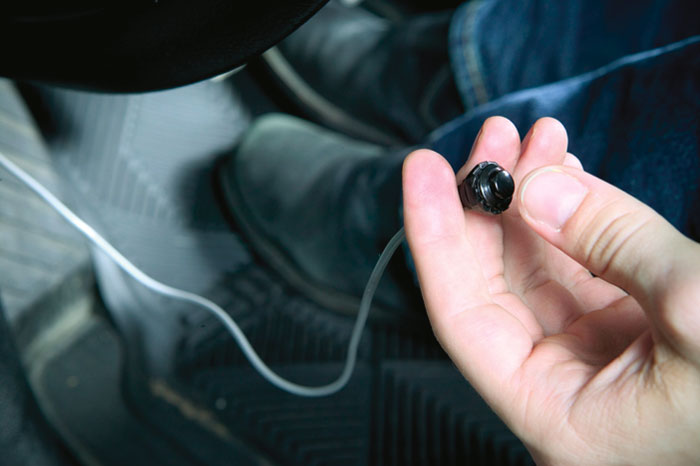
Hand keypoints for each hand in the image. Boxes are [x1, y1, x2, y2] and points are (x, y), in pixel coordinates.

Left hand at [402, 117, 699, 464]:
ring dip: (530, 197)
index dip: (434, 236)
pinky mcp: (628, 325)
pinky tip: (563, 169)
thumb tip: (537, 186)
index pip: (461, 316)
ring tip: (533, 138)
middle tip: (488, 138)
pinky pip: (579, 261)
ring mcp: (595, 354)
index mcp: (558, 415)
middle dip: (485, 204)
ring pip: (535, 266)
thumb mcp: (697, 309)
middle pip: (492, 285)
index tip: (421, 170)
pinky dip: (569, 212)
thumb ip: (609, 241)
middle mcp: (564, 387)